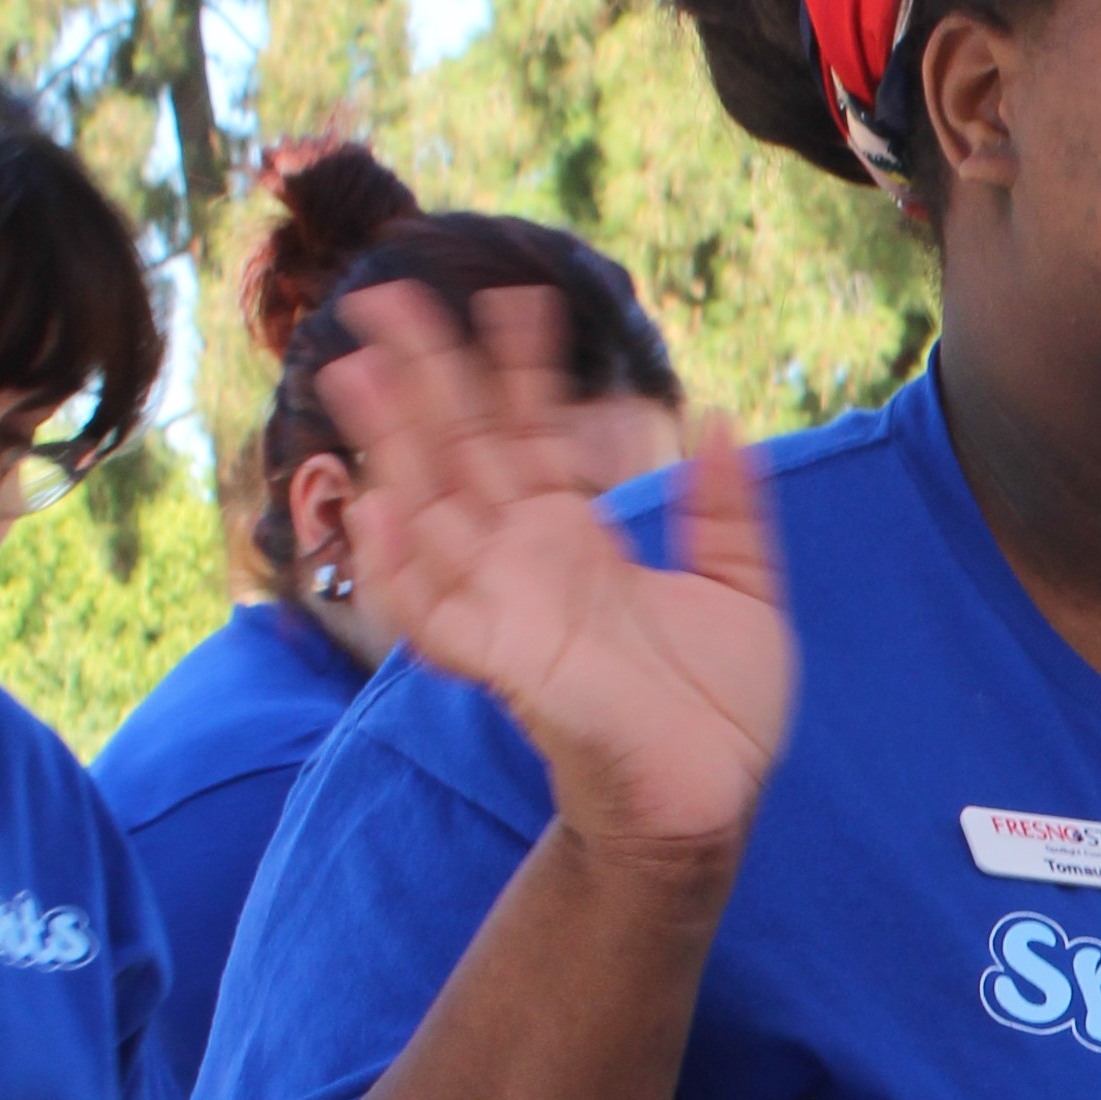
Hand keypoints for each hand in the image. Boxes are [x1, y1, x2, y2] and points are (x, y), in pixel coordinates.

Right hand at [321, 281, 791, 861]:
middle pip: (462, 455)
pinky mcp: (508, 670)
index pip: (535, 436)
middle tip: (389, 300)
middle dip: (427, 380)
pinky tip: (380, 510)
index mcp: (578, 540)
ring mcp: (509, 613)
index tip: (514, 299)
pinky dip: (405, 570)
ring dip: (393, 448)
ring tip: (357, 374)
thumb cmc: (718, 707)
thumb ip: (730, 510)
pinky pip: (439, 616)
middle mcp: (529, 565)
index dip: (521, 370)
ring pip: (432, 515)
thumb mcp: (743, 591)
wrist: (710, 800)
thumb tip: (721, 419)